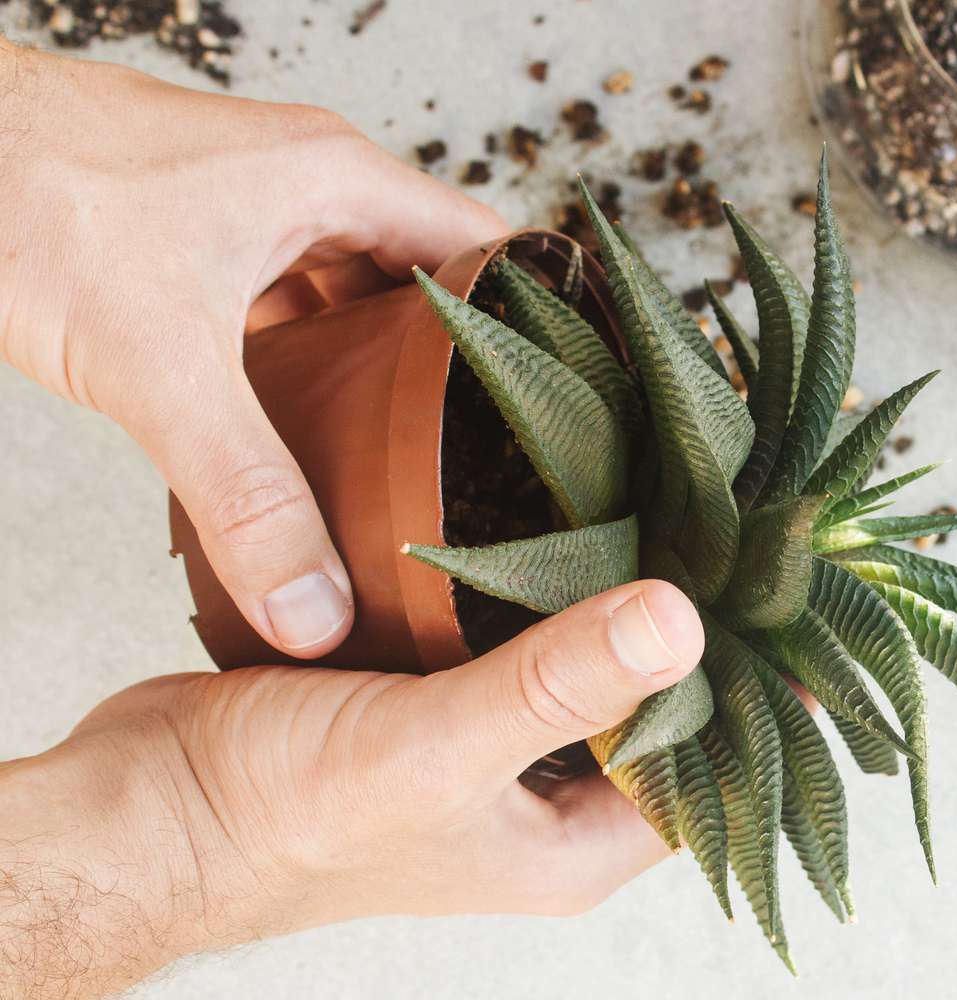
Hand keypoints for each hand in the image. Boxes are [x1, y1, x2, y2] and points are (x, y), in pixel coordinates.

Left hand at [0, 38, 504, 658]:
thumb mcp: (157, 362)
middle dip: (459, 366)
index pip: (487, 247)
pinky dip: (304, 361)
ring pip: (352, 296)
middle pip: (426, 280)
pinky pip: (284, 303)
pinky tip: (302, 425)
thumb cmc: (23, 193)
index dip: (536, 323)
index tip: (567, 404)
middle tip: (496, 454)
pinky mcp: (196, 238)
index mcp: (338, 178)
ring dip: (375, 368)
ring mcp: (250, 208)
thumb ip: (243, 492)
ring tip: (415, 455)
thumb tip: (314, 604)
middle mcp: (308, 184)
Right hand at [0, 581, 703, 999]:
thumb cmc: (283, 820)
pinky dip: (546, 590)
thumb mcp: (438, 748)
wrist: (149, 809)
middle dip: (698, 636)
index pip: (710, 771)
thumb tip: (680, 619)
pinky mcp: (442, 699)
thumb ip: (556, 683)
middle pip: (657, 713)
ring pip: (589, 668)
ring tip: (679, 511)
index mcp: (572, 844)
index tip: (797, 603)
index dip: (759, 695)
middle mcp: (545, 802)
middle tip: (744, 535)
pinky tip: (569, 520)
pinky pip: (521, 639)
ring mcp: (493, 749)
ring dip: (622, 602)